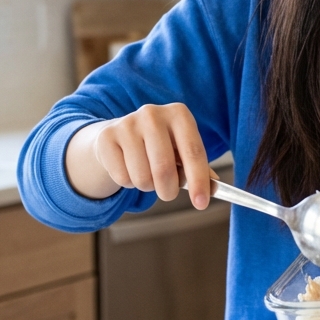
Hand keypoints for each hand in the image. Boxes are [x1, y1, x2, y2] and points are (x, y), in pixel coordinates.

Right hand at [65, 103, 213, 208]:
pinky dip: (129, 182)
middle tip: (168, 193)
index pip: (193, 152)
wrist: (121, 134)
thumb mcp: (182, 151)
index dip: (199, 181)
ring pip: (142, 177)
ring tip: (147, 174)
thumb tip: (212, 190)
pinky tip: (129, 167)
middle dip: (168, 191)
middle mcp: (153, 114)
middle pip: (164, 168)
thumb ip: (199, 169)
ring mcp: (127, 124)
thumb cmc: (161, 146)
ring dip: (147, 187)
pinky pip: (122, 178)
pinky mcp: (106, 137)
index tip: (201, 204)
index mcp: (179, 114)